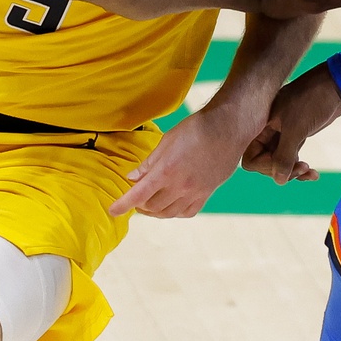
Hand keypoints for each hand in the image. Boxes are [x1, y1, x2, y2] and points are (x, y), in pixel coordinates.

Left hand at [110, 106, 252, 218]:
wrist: (228, 128)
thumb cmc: (196, 129)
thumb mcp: (166, 142)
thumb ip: (148, 164)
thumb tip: (133, 178)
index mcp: (166, 171)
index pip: (138, 195)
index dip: (122, 205)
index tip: (113, 210)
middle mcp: (180, 186)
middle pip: (152, 207)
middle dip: (139, 205)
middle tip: (136, 197)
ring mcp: (195, 192)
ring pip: (169, 213)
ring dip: (155, 211)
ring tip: (150, 204)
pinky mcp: (207, 193)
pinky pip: (188, 212)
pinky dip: (175, 212)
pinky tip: (171, 205)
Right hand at [241, 63, 340, 183]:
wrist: (335, 85)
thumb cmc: (312, 101)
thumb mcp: (295, 129)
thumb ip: (284, 156)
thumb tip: (279, 180)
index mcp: (260, 125)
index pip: (251, 158)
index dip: (266, 167)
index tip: (284, 164)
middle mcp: (267, 130)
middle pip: (264, 163)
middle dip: (282, 170)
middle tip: (302, 168)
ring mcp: (281, 133)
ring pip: (279, 162)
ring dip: (293, 171)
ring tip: (309, 170)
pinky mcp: (295, 135)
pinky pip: (291, 157)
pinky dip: (300, 166)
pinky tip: (313, 173)